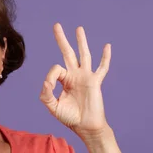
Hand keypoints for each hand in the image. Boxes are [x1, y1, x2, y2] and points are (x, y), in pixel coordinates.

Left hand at [39, 23, 111, 142]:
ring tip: (78, 28)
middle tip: (56, 25)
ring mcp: (86, 77)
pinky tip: (107, 46)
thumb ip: (46, 94)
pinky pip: (102, 68)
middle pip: (67, 53)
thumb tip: (46, 81)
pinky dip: (105, 57)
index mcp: (64, 80)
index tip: (49, 86)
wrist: (86, 127)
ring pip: (84, 55)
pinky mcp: (95, 82)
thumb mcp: (53, 107)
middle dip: (62, 39)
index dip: (51, 76)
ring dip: (81, 41)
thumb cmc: (70, 118)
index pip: (55, 69)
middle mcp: (74, 75)